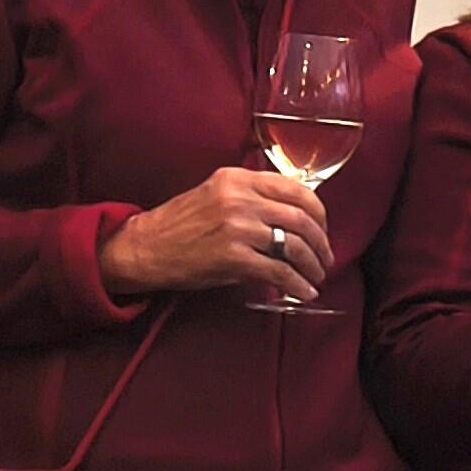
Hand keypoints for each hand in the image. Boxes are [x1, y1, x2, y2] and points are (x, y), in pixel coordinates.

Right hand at [100, 167, 331, 305]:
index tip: (322, 228)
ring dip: (313, 265)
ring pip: (294, 245)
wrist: (145, 247)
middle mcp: (240, 199)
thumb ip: (252, 197)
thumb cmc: (180, 225)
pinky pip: (279, 272)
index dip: (318, 212)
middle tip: (324, 259)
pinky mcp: (234, 257)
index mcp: (238, 179)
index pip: (296, 189)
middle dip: (320, 243)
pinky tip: (303, 292)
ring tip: (316, 277)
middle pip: (301, 218)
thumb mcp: (216, 195)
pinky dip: (297, 284)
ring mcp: (238, 228)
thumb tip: (294, 216)